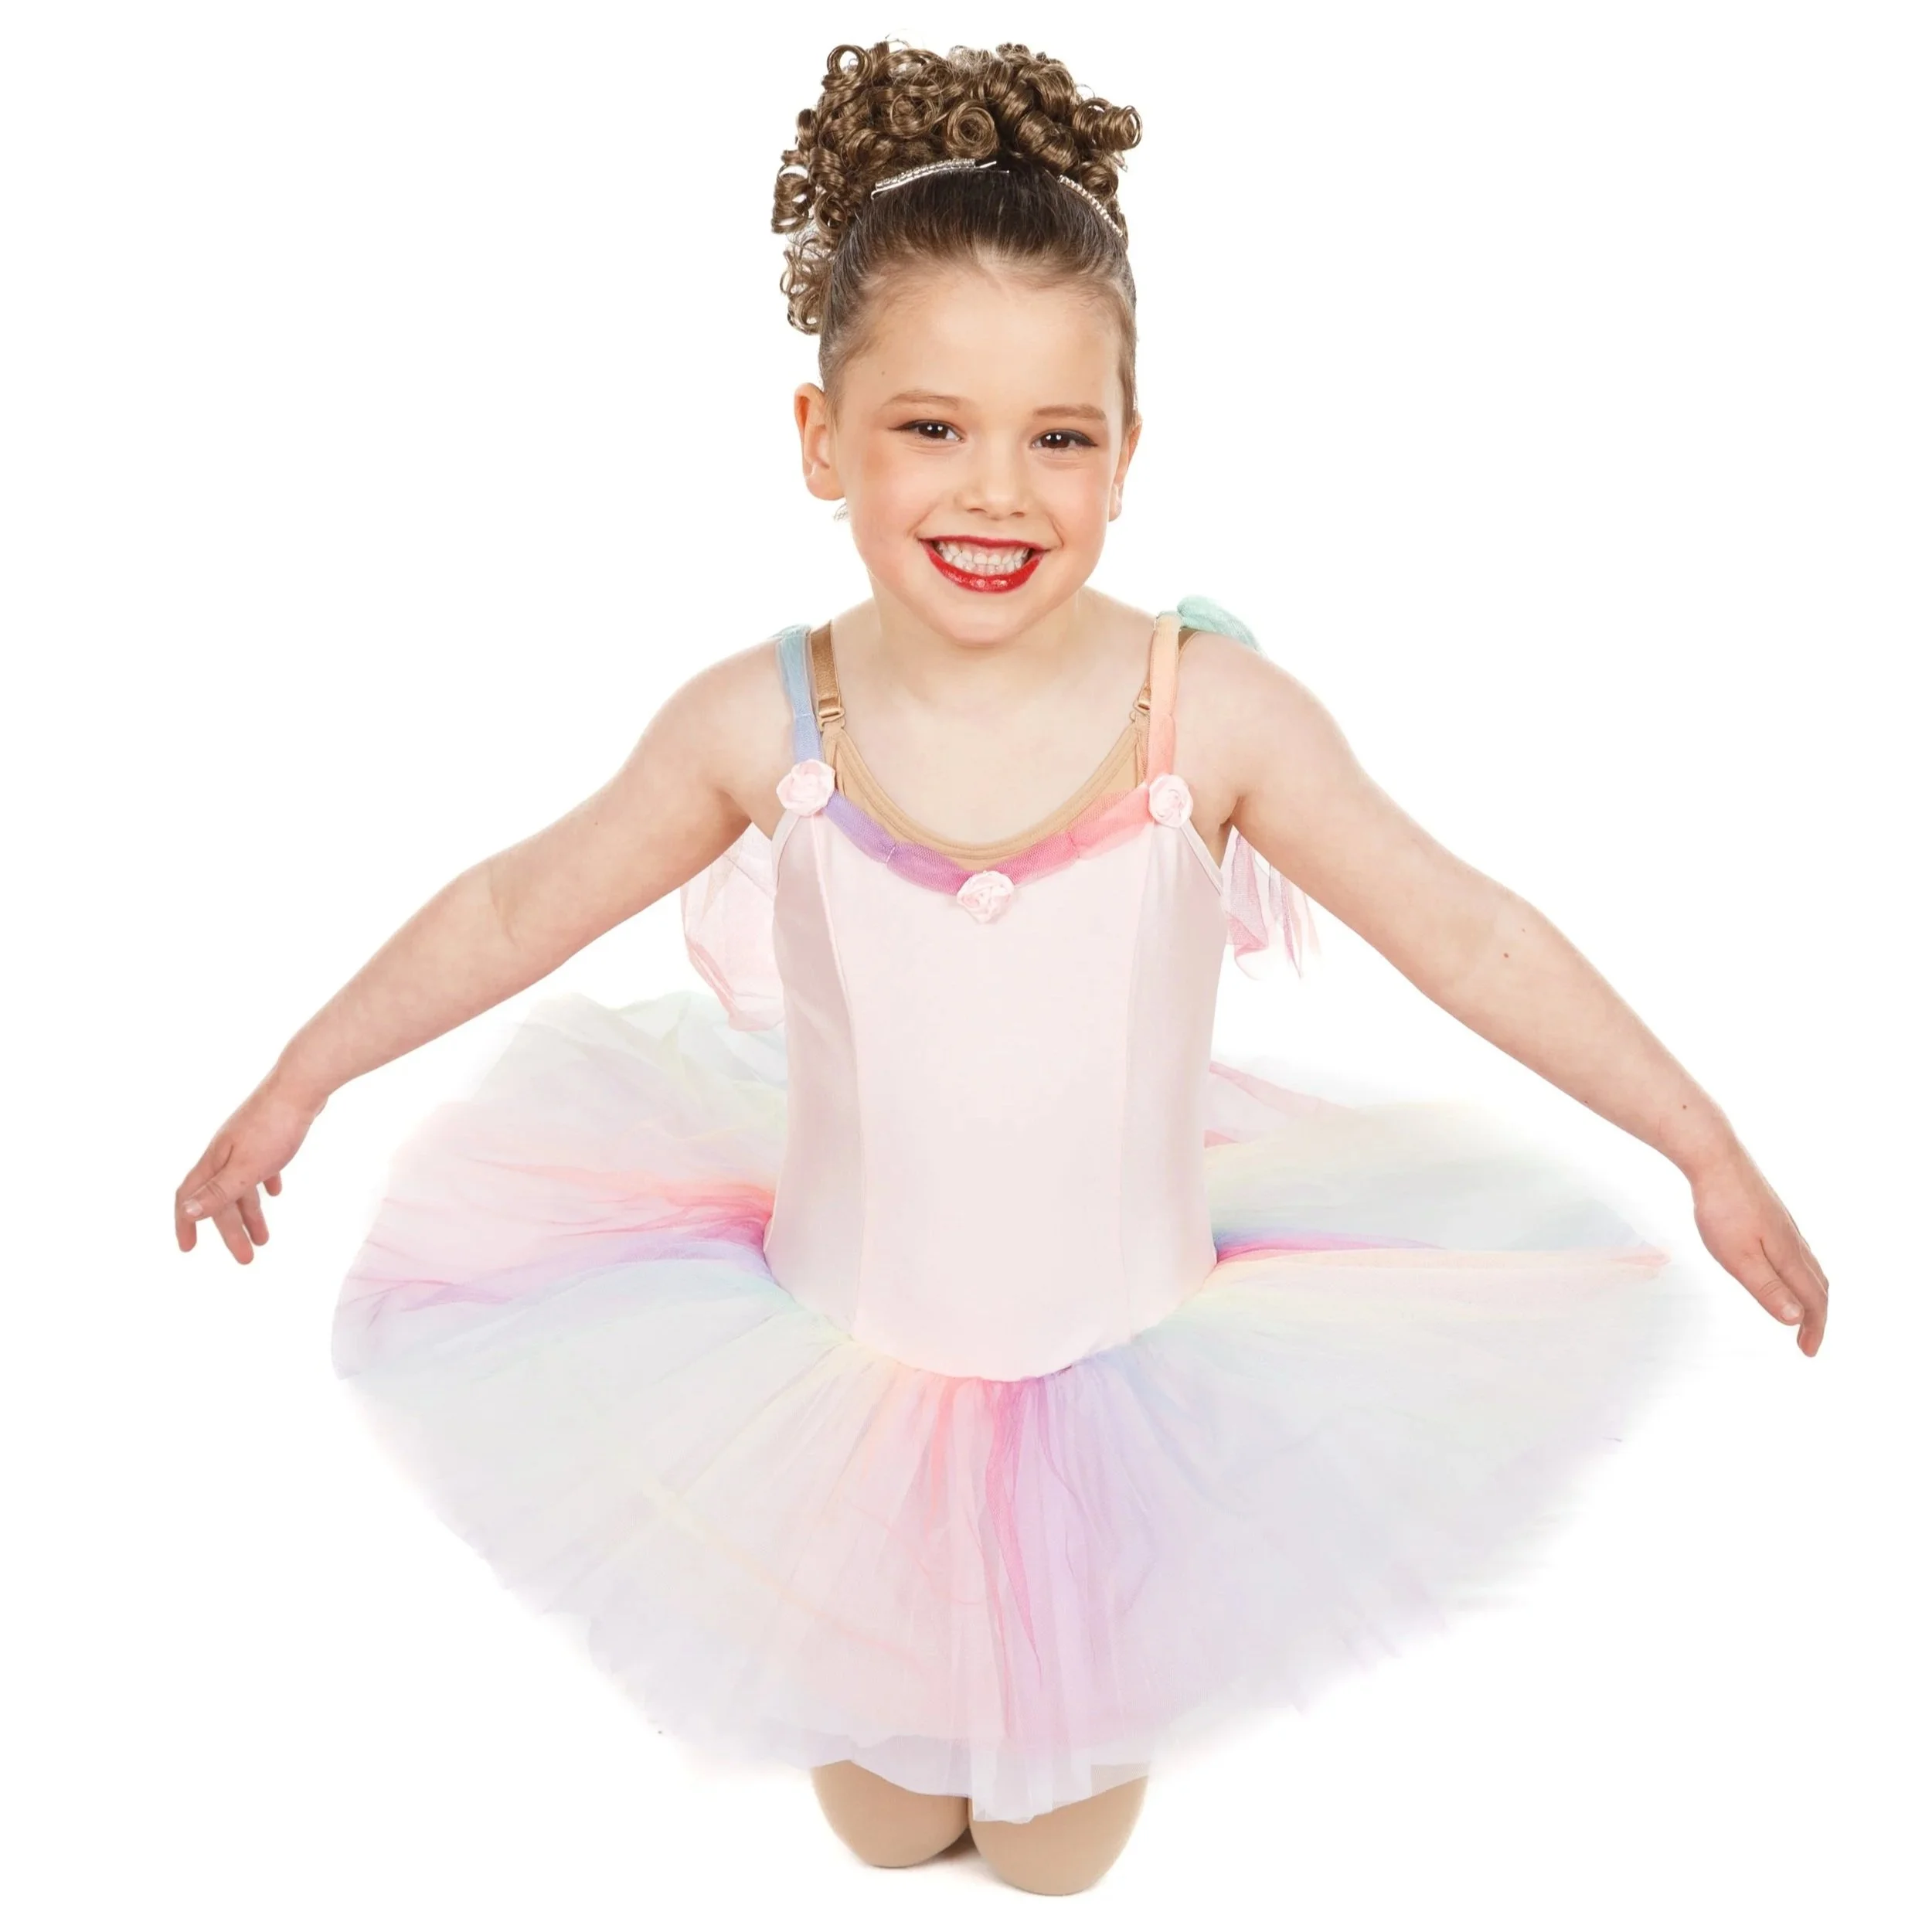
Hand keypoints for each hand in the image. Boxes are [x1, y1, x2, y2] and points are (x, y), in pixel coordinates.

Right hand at [175, 1077, 326, 1264]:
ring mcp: (246, 1142)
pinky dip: (265, 1183)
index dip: (186, 1223)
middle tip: (246, 1259)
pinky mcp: (269, 1135)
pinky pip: (261, 1166)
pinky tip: (275, 1193)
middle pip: (221, 1198)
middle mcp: (225, 1152)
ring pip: (243, 1184)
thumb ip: (219, 1192)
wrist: (302, 1085)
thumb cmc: (274, 1127)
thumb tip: (187, 1212)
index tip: (188, 1249)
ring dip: (251, 1213)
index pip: (190, 1197)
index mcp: (214, 1161)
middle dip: (231, 1230)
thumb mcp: (246, 1168)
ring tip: (264, 1239)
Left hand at [1687, 1142, 1828, 1355]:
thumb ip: (1767, 1288)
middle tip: (1807, 1339)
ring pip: (1809, 1267)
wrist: (1715, 1158)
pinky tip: (1785, 1269)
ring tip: (1802, 1311)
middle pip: (1818, 1286)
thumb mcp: (1739, 1257)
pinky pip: (1797, 1251)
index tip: (1808, 1352)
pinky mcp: (1773, 1214)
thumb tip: (1795, 1319)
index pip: (1814, 1300)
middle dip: (1817, 1316)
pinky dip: (1799, 1272)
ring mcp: (1785, 1226)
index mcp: (1789, 1256)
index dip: (1815, 1328)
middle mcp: (1795, 1241)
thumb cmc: (1722, 1208)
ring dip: (1810, 1294)